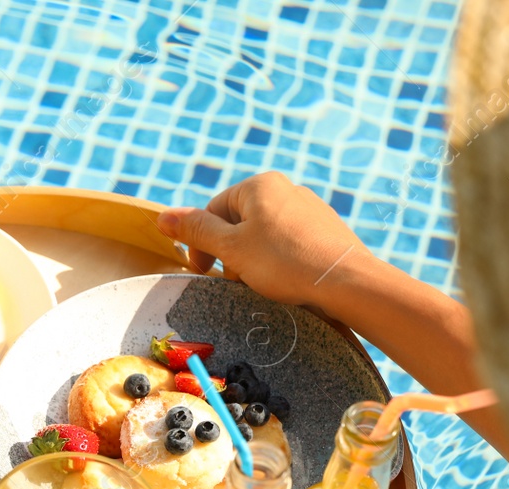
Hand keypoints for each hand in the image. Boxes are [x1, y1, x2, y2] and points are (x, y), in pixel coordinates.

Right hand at [157, 171, 379, 317]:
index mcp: (260, 185)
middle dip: (232, 254)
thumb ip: (196, 231)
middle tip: (239, 281)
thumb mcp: (231, 248)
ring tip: (265, 284)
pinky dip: (281, 264)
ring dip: (254, 262)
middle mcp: (287, 189)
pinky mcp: (326, 231)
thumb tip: (162, 217)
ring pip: (265, 236)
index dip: (202, 242)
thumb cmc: (285, 262)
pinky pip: (291, 245)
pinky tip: (288, 283)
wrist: (346, 282)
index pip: (214, 209)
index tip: (204, 271)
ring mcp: (310, 210)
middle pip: (240, 223)